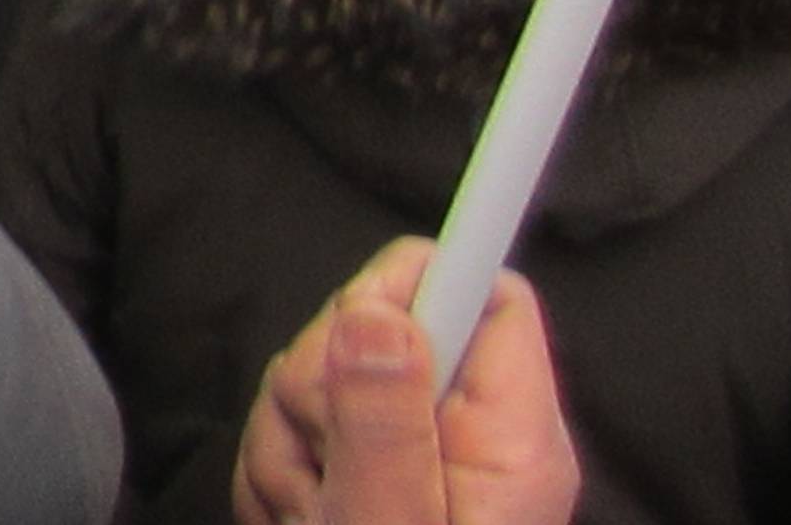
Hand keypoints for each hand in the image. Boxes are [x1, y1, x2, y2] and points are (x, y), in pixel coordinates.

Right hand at [234, 246, 574, 524]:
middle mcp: (471, 433)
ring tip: (309, 507)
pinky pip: (300, 418)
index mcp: (511, 440)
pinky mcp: (371, 464)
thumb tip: (382, 313)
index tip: (361, 332)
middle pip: (386, 322)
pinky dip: (279, 462)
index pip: (488, 294)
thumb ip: (386, 423)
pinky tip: (300, 510)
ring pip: (327, 370)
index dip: (417, 288)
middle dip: (322, 379)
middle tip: (322, 462)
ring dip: (290, 433)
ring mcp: (418, 448)